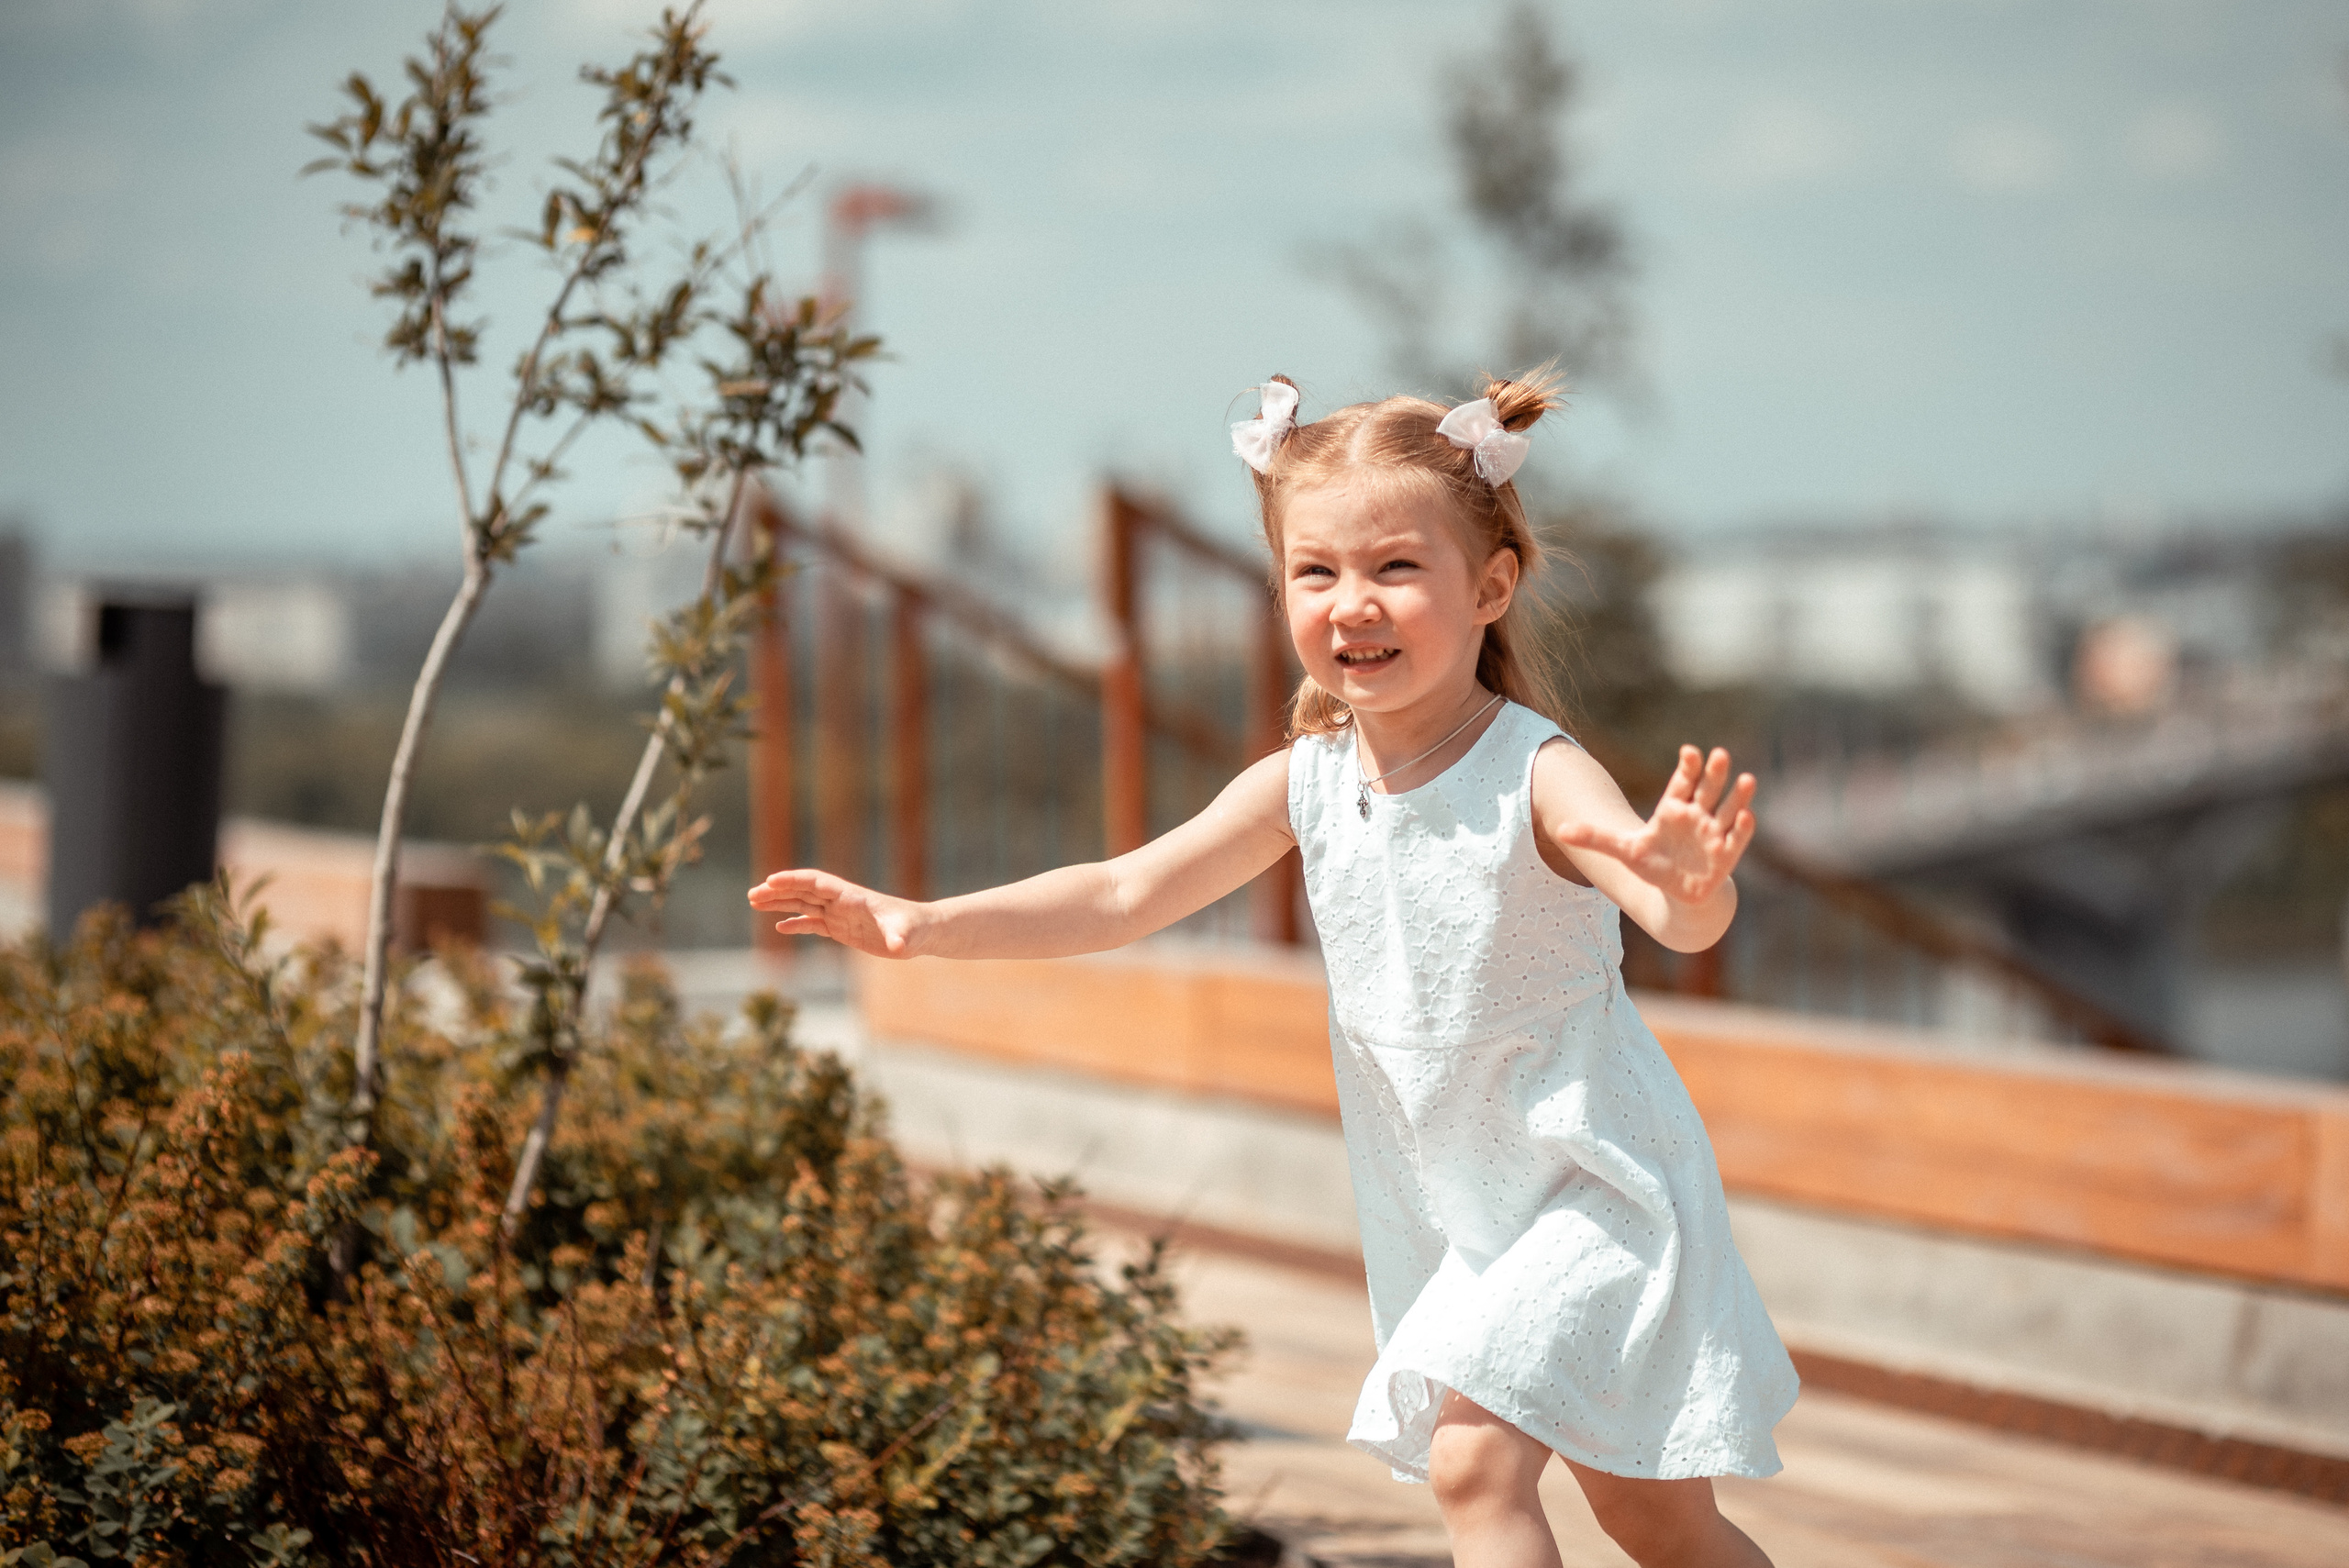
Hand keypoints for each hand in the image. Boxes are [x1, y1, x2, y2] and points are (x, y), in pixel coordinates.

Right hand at [747, 869, 923, 957]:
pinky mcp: (842, 928)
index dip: (794, 880)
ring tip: (754, 902)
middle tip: (752, 894)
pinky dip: (797, 924)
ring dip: (780, 903)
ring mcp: (840, 914)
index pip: (817, 883)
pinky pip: (814, 923)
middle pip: (804, 891)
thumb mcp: (907, 935)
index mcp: (852, 897)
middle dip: (778, 891)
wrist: (921, 932)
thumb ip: (900, 939)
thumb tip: (899, 947)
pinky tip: (780, 928)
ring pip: (804, 905)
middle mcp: (842, 902)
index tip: (771, 881)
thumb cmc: (915, 929)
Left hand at [1554, 745, 1756, 905]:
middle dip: (1715, 773)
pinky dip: (1742, 828)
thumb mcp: (1623, 850)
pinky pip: (1737, 839)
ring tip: (1747, 779)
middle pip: (1707, 790)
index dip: (1687, 767)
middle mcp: (1697, 815)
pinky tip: (1747, 816)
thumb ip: (1594, 837)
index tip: (1689, 751)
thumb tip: (1559, 829)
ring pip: (1728, 809)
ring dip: (1738, 795)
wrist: (1678, 893)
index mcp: (1673, 808)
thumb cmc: (1653, 865)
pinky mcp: (1726, 855)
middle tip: (1720, 754)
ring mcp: (1714, 833)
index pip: (1682, 782)